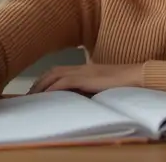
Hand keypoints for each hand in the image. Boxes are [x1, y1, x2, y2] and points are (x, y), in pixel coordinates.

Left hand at [28, 63, 143, 94]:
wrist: (136, 76)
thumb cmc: (123, 82)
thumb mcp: (102, 85)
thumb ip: (89, 88)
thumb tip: (78, 97)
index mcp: (84, 68)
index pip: (58, 70)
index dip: (45, 79)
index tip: (36, 89)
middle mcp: (80, 67)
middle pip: (52, 71)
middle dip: (38, 82)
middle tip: (29, 94)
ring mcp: (83, 71)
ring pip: (55, 75)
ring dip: (42, 85)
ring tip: (33, 96)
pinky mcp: (86, 78)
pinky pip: (65, 82)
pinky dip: (53, 88)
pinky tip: (46, 95)